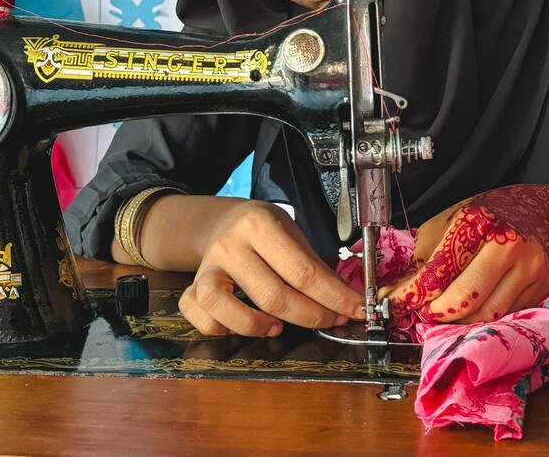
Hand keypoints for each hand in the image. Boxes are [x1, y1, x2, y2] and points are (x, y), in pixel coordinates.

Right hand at [178, 199, 364, 336]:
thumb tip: (347, 301)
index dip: (334, 297)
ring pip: (224, 305)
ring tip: (278, 326)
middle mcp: (231, 245)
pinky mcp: (193, 284)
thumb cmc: (265, 231)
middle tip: (331, 321)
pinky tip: (239, 326)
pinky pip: (198, 314)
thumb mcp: (293, 234)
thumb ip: (315, 267)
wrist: (224, 221)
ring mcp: (207, 266)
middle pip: (272, 295)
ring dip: (256, 326)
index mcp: (260, 225)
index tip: (356, 309)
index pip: (303, 272)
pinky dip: (218, 327)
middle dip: (311, 316)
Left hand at [379, 184, 548, 323]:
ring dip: (459, 322)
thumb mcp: (447, 223)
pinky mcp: (541, 286)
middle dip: (437, 313)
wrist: (533, 212)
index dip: (413, 292)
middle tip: (423, 313)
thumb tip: (397, 291)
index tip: (396, 303)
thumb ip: (423, 256)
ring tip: (444, 314)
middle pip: (465, 298)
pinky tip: (471, 310)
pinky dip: (483, 318)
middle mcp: (507, 243)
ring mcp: (529, 267)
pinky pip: (506, 314)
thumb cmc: (483, 217)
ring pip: (487, 314)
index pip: (440, 268)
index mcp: (478, 221)